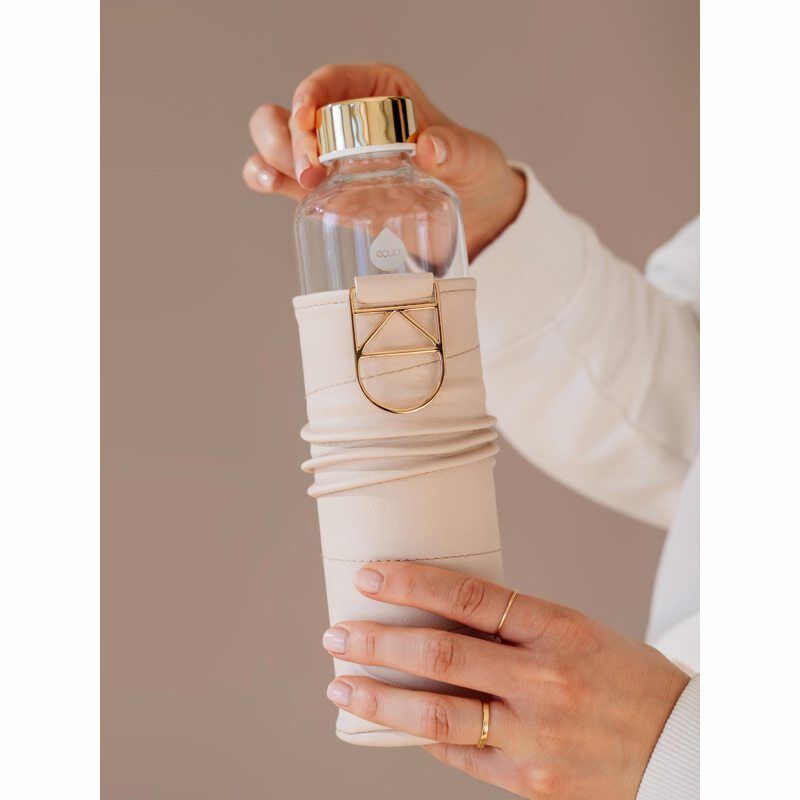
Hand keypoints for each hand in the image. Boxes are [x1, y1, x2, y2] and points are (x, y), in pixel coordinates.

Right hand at [242, 63, 524, 257]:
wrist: (472, 214)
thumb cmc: (470, 171)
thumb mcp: (472, 157)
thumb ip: (455, 150)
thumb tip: (429, 148)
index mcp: (378, 92)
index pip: (330, 82)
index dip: (310, 95)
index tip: (307, 119)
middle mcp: (345, 120)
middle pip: (292, 114)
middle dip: (291, 139)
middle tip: (313, 172)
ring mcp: (330, 157)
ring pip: (276, 142)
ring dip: (273, 158)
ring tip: (298, 182)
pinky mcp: (323, 191)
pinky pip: (281, 177)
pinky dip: (268, 178)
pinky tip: (272, 184)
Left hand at [321, 562, 688, 799]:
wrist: (678, 749)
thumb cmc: (620, 677)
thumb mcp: (573, 630)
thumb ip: (511, 626)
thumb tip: (434, 614)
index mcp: (557, 629)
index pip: (470, 597)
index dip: (412, 584)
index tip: (369, 578)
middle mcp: (544, 681)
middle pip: (441, 656)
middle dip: (377, 643)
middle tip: (336, 635)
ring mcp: (536, 737)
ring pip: (438, 715)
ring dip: (380, 699)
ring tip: (341, 683)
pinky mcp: (530, 781)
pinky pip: (460, 756)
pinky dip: (421, 736)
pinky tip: (392, 723)